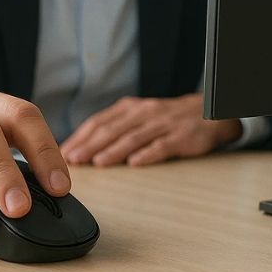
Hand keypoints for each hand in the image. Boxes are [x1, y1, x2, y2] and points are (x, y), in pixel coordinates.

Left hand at [59, 93, 241, 166]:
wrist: (207, 113)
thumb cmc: (166, 120)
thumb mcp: (138, 117)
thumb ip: (114, 129)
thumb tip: (81, 148)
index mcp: (129, 108)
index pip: (99, 122)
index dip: (80, 137)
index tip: (64, 152)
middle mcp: (143, 113)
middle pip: (112, 129)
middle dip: (90, 145)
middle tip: (73, 160)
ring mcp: (162, 124)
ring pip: (133, 137)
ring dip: (113, 150)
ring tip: (97, 162)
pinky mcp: (181, 137)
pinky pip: (162, 146)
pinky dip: (147, 154)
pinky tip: (134, 164)